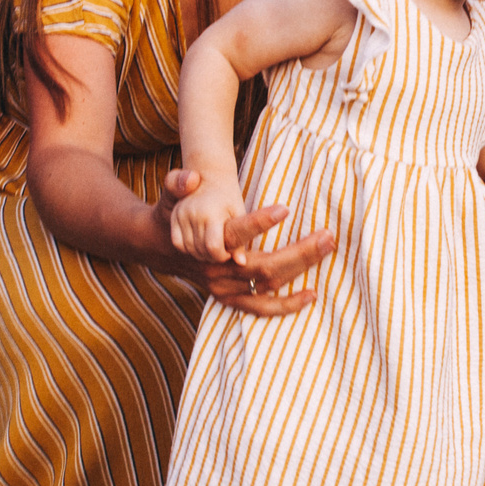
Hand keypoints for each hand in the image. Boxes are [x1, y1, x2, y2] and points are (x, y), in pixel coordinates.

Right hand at [152, 169, 334, 316]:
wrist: (158, 247)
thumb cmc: (171, 215)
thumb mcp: (169, 195)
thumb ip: (177, 184)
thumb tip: (191, 177)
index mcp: (205, 243)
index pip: (234, 235)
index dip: (258, 223)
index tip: (285, 209)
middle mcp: (216, 270)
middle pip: (262, 266)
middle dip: (298, 252)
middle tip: (326, 235)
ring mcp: (222, 288)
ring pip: (267, 284)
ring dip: (299, 269)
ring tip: (326, 248)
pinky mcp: (229, 298)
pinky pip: (260, 308)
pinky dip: (286, 305)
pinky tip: (312, 295)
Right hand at [168, 172, 248, 262]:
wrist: (209, 176)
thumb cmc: (228, 197)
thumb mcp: (238, 214)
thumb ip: (239, 239)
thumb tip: (241, 262)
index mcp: (211, 212)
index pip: (213, 246)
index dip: (222, 255)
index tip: (229, 252)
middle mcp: (192, 213)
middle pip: (200, 250)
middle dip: (212, 256)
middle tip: (222, 251)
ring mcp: (180, 214)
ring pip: (188, 248)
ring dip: (200, 253)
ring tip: (212, 246)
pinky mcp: (174, 216)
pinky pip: (178, 242)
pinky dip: (188, 247)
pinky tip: (199, 243)